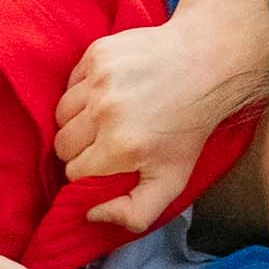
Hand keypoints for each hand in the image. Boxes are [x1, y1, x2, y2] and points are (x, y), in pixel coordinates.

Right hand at [57, 23, 238, 232]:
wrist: (207, 64)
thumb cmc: (189, 126)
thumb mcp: (173, 180)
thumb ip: (135, 213)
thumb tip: (91, 214)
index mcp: (121, 147)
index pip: (75, 173)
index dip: (91, 172)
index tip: (110, 163)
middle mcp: (105, 112)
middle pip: (63, 145)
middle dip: (81, 149)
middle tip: (106, 142)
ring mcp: (98, 80)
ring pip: (61, 115)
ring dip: (77, 121)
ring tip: (104, 118)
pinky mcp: (96, 54)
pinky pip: (70, 85)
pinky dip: (82, 93)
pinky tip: (108, 93)